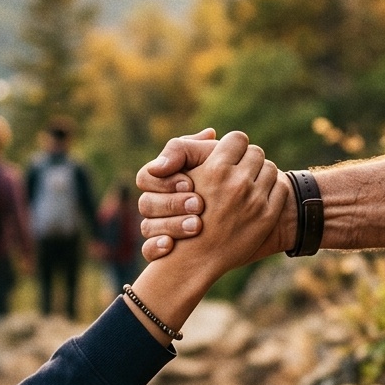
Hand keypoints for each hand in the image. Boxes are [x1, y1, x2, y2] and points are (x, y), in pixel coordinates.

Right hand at [137, 128, 217, 261]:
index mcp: (162, 180)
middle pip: (146, 204)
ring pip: (147, 227)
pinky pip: (148, 250)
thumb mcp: (214, 161)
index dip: (166, 181)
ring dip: (171, 225)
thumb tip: (210, 134)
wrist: (239, 218)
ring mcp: (158, 226)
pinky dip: (156, 247)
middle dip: (172, 204)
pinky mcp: (163, 248)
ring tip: (197, 225)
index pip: (147, 177)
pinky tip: (170, 246)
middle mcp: (156, 203)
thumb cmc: (223, 181)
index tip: (191, 183)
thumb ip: (207, 147)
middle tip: (198, 205)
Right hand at [174, 131, 287, 280]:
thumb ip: (190, 149)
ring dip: (262, 174)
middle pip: (256, 152)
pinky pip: (281, 189)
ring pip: (271, 169)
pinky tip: (260, 198)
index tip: (230, 156)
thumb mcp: (181, 178)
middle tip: (241, 171)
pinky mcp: (267, 217)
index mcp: (215, 170)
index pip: (238, 139)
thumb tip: (212, 132)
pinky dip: (273, 190)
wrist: (194, 258)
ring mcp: (254, 201)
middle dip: (249, 160)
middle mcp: (236, 183)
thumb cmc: (183, 214)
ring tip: (250, 185)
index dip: (234, 146)